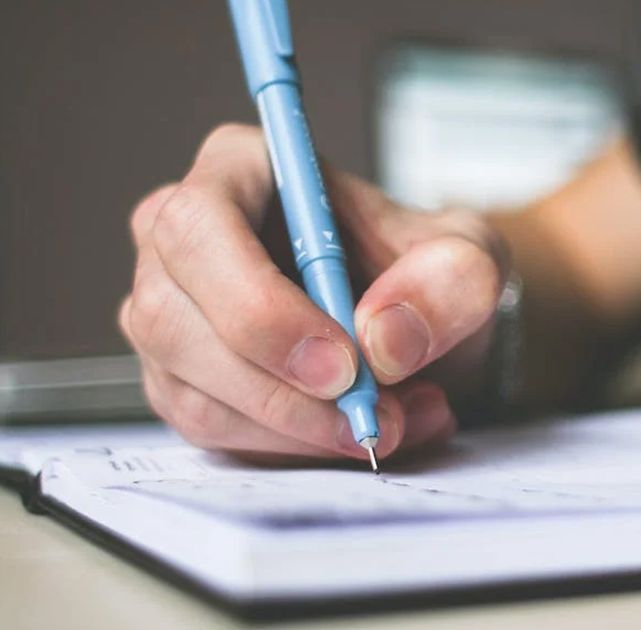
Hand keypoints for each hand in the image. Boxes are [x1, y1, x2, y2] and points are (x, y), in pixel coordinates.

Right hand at [119, 124, 506, 462]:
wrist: (421, 324)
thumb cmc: (427, 271)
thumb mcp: (472, 258)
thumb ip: (450, 281)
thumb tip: (384, 340)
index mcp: (239, 169)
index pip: (199, 228)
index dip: (259, 305)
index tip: (343, 364)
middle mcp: (180, 238)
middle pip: (173, 320)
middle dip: (281, 391)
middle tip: (372, 417)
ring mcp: (169, 313)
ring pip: (193, 392)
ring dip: (299, 430)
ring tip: (394, 422)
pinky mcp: (179, 381)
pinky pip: (213, 433)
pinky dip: (294, 449)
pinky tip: (360, 432)